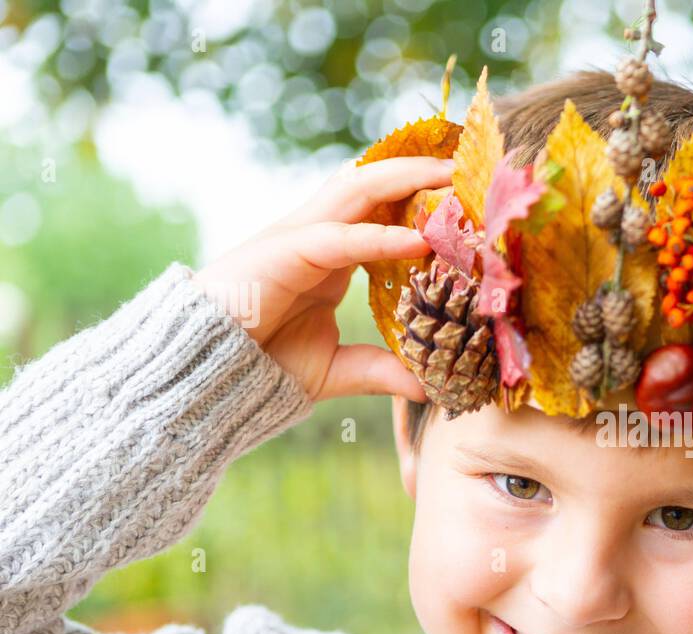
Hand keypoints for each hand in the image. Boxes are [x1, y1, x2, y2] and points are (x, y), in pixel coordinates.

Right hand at [193, 156, 448, 402]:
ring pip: (357, 189)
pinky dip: (379, 236)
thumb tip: (427, 386)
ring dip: (405, 179)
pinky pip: (338, 238)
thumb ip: (380, 371)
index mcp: (332, 255)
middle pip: (373, 183)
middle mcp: (318, 236)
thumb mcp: (336, 370)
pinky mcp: (282, 254)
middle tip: (468, 169)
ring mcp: (298, 238)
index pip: (381, 209)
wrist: (204, 375)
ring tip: (452, 179)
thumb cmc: (262, 365)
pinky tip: (418, 239)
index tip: (468, 198)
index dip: (421, 198)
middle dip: (420, 171)